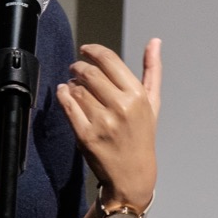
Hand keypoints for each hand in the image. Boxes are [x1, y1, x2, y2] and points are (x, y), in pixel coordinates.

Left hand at [56, 38, 160, 207]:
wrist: (132, 175)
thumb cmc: (141, 136)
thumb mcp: (152, 103)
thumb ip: (152, 70)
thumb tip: (154, 41)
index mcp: (137, 96)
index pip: (109, 60)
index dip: (93, 50)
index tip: (85, 50)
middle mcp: (120, 107)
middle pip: (89, 73)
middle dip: (79, 67)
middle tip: (75, 68)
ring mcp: (102, 122)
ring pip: (77, 89)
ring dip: (71, 83)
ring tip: (74, 85)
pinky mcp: (85, 135)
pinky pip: (68, 106)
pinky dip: (63, 95)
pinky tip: (65, 93)